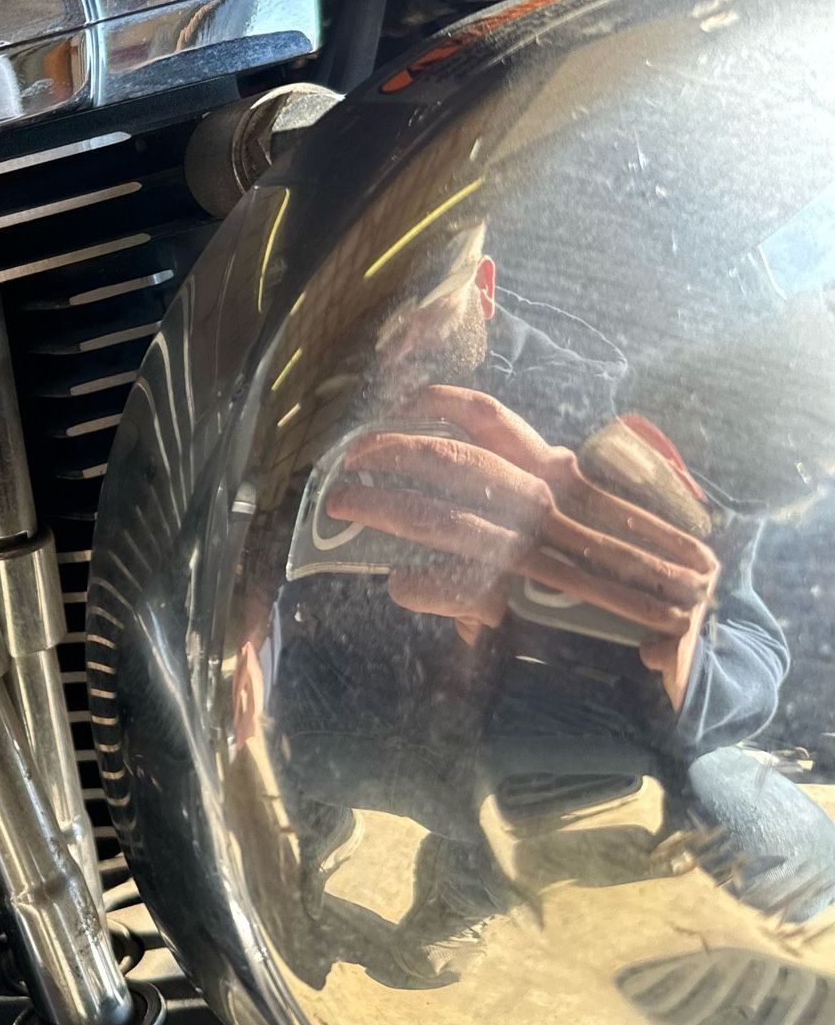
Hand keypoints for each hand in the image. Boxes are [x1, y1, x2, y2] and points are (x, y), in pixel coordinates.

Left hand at [325, 386, 718, 701]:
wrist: (683, 624)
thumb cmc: (621, 564)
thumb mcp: (576, 515)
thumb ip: (524, 499)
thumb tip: (474, 481)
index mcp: (555, 472)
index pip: (487, 418)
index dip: (433, 402)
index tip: (394, 400)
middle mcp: (544, 502)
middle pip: (451, 462)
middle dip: (389, 453)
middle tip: (348, 459)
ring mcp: (535, 551)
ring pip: (444, 520)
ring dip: (384, 509)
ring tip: (341, 504)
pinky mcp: (532, 601)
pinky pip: (460, 589)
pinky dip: (423, 586)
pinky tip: (397, 584)